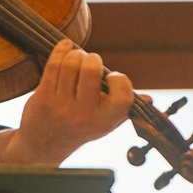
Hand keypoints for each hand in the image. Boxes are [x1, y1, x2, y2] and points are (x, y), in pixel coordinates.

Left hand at [0, 40, 132, 165]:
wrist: (45, 144)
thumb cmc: (82, 126)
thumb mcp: (105, 122)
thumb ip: (124, 108)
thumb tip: (149, 100)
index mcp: (104, 121)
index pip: (122, 96)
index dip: (120, 79)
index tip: (112, 77)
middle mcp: (83, 115)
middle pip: (92, 70)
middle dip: (93, 58)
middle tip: (91, 61)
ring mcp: (61, 106)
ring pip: (71, 64)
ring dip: (76, 54)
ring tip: (78, 57)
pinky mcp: (43, 97)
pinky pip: (54, 65)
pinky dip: (61, 50)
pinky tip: (65, 48)